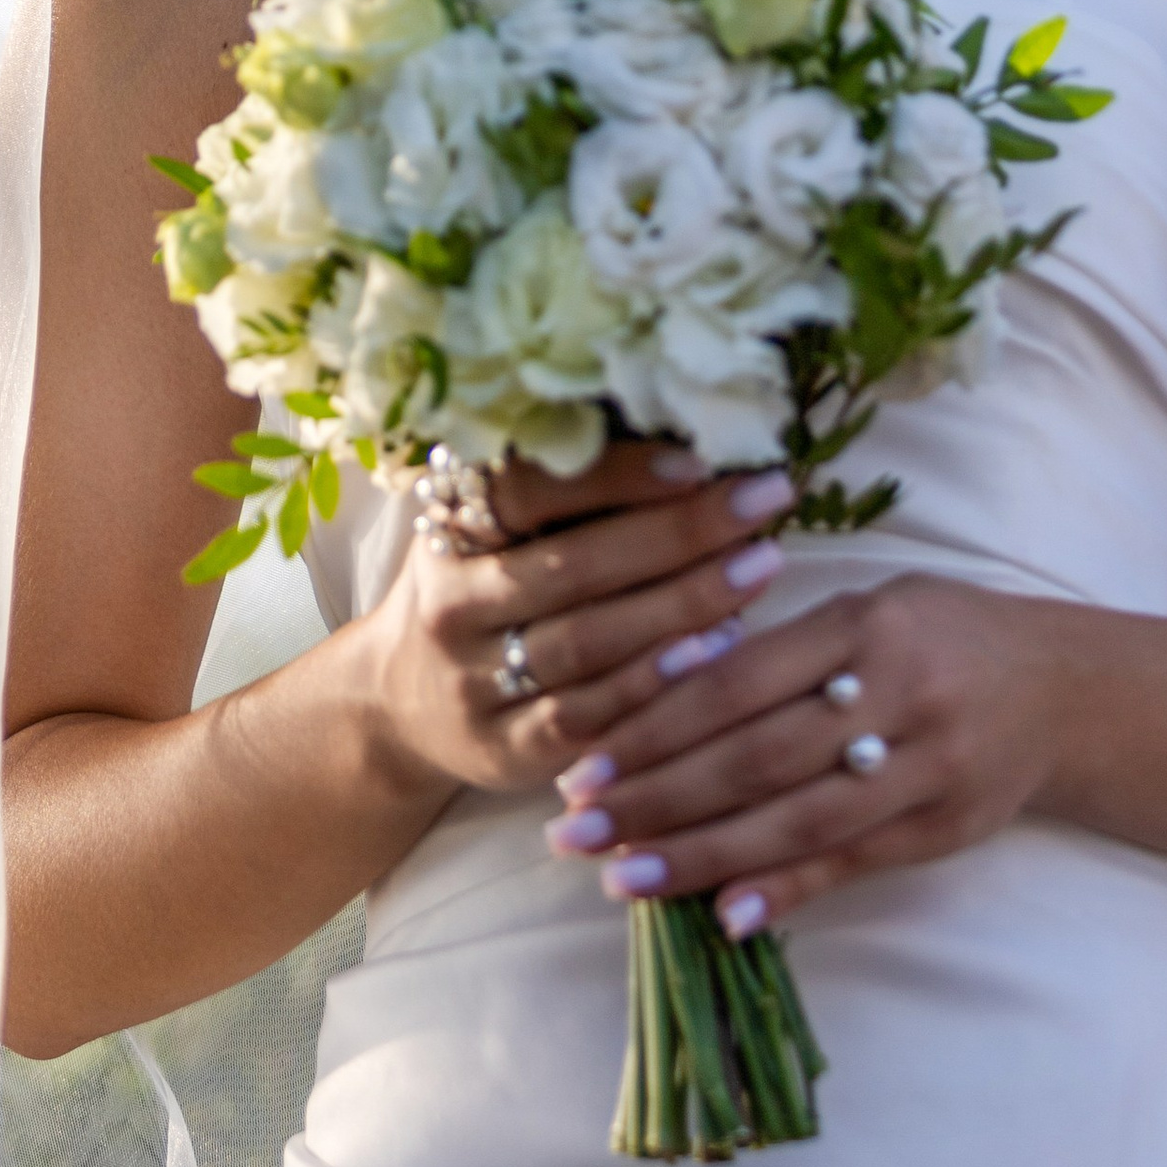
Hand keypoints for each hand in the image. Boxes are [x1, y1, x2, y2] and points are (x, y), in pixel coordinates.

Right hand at [359, 442, 800, 798]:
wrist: (401, 703)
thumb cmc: (481, 584)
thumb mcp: (493, 525)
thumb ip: (566, 479)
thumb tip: (681, 417)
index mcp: (451, 528)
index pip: (529, 489)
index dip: (613, 475)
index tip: (699, 460)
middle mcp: (453, 604)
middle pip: (573, 568)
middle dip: (679, 533)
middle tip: (765, 502)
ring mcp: (474, 683)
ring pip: (588, 644)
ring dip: (682, 606)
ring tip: (759, 569)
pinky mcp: (504, 750)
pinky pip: (588, 717)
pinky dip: (656, 683)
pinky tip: (718, 650)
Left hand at [534, 570, 1090, 937]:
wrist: (1061, 688)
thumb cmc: (936, 637)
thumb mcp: (864, 611)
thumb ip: (778, 652)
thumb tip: (661, 693)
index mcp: (862, 624)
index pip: (737, 684)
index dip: (654, 728)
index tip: (584, 764)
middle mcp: (895, 692)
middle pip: (756, 757)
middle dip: (656, 798)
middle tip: (576, 830)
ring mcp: (926, 765)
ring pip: (796, 818)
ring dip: (700, 854)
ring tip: (622, 879)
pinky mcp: (945, 825)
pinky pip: (851, 861)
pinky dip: (785, 889)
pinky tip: (723, 914)